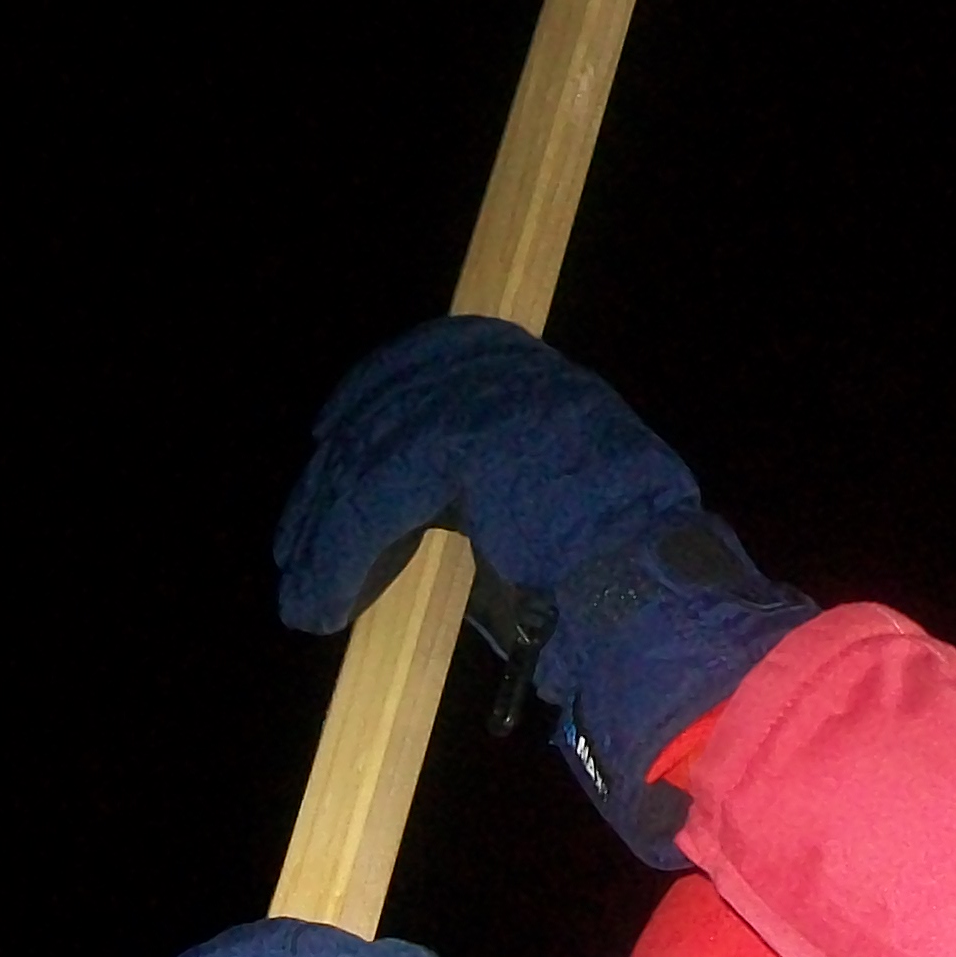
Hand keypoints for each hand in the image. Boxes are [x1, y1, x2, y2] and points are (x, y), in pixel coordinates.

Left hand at [273, 318, 813, 864]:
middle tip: (295, 536)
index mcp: (562, 393)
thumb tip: (425, 518)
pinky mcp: (470, 444)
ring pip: (380, 447)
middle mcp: (534, 382)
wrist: (660, 609)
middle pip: (403, 392)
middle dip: (339, 466)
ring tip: (300, 592)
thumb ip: (503, 504)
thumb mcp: (561, 529)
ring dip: (327, 525)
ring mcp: (507, 405)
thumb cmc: (625, 600)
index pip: (459, 348)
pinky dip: (338, 553)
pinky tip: (320, 603)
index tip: (339, 424)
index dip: (391, 379)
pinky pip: (377, 493)